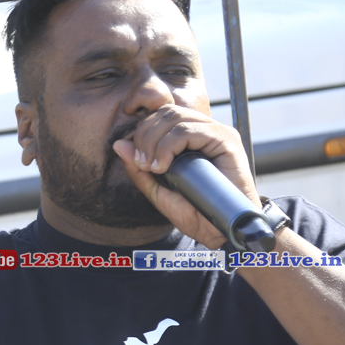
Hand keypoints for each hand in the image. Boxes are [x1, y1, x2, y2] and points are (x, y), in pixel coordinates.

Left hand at [112, 105, 259, 248]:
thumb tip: (119, 144)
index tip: (137, 161)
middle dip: (145, 136)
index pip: (160, 117)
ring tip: (153, 167)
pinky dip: (169, 146)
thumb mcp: (158, 191)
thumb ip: (139, 169)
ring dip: (154, 142)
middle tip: (143, 164)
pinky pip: (190, 130)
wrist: (222, 231)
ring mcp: (216, 133)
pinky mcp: (226, 140)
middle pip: (165, 113)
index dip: (142, 133)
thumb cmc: (197, 212)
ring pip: (175, 118)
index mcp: (190, 137)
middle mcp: (204, 130)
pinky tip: (164, 166)